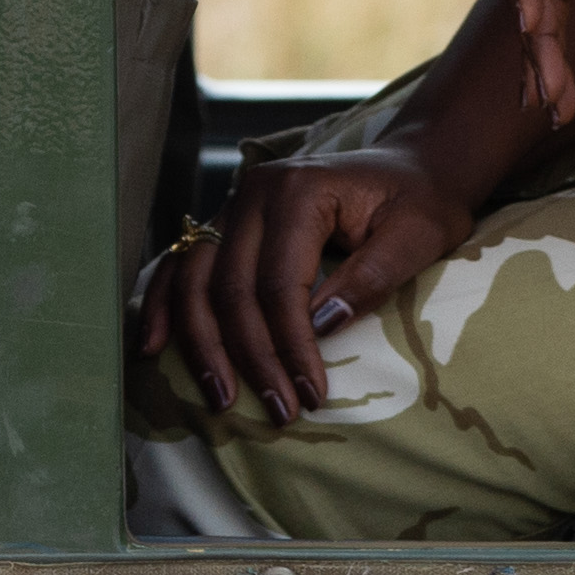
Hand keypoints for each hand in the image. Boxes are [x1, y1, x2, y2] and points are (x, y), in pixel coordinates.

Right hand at [138, 143, 475, 422]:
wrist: (413, 164)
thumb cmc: (421, 202)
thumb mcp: (416, 238)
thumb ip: (369, 279)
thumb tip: (320, 328)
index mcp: (299, 190)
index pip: (278, 283)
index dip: (289, 345)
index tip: (311, 395)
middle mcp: (254, 192)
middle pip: (230, 287)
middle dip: (248, 356)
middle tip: (277, 410)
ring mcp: (233, 204)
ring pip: (196, 279)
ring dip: (201, 343)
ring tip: (219, 397)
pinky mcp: (227, 221)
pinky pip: (184, 265)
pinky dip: (166, 305)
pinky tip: (154, 345)